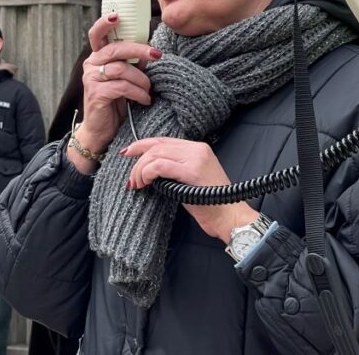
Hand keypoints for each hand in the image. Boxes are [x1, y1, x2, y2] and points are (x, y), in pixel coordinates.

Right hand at [69, 13, 160, 172]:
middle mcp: (91, 64)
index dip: (105, 23)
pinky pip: (121, 86)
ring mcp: (91, 79)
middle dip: (139, 50)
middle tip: (156, 55)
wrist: (100, 131)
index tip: (117, 16)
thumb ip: (132, 64)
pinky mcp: (96, 93)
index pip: (97, 34)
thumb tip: (150, 52)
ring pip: (121, 69)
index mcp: (97, 57)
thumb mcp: (125, 79)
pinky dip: (137, 92)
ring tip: (148, 90)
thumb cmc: (115, 102)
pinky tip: (144, 99)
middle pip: (115, 48)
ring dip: (141, 79)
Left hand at [121, 137, 257, 242]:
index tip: (128, 154)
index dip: (142, 145)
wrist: (230, 217)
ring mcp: (196, 158)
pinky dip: (147, 173)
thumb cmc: (211, 204)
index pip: (163, 140)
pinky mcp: (192, 171)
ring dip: (140, 169)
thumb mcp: (191, 180)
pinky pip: (160, 166)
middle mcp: (197, 148)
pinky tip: (145, 183)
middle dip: (137, 159)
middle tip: (130, 178)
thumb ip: (176, 169)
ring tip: (136, 184)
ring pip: (155, 154)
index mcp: (198, 148)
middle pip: (157, 145)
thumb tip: (150, 168)